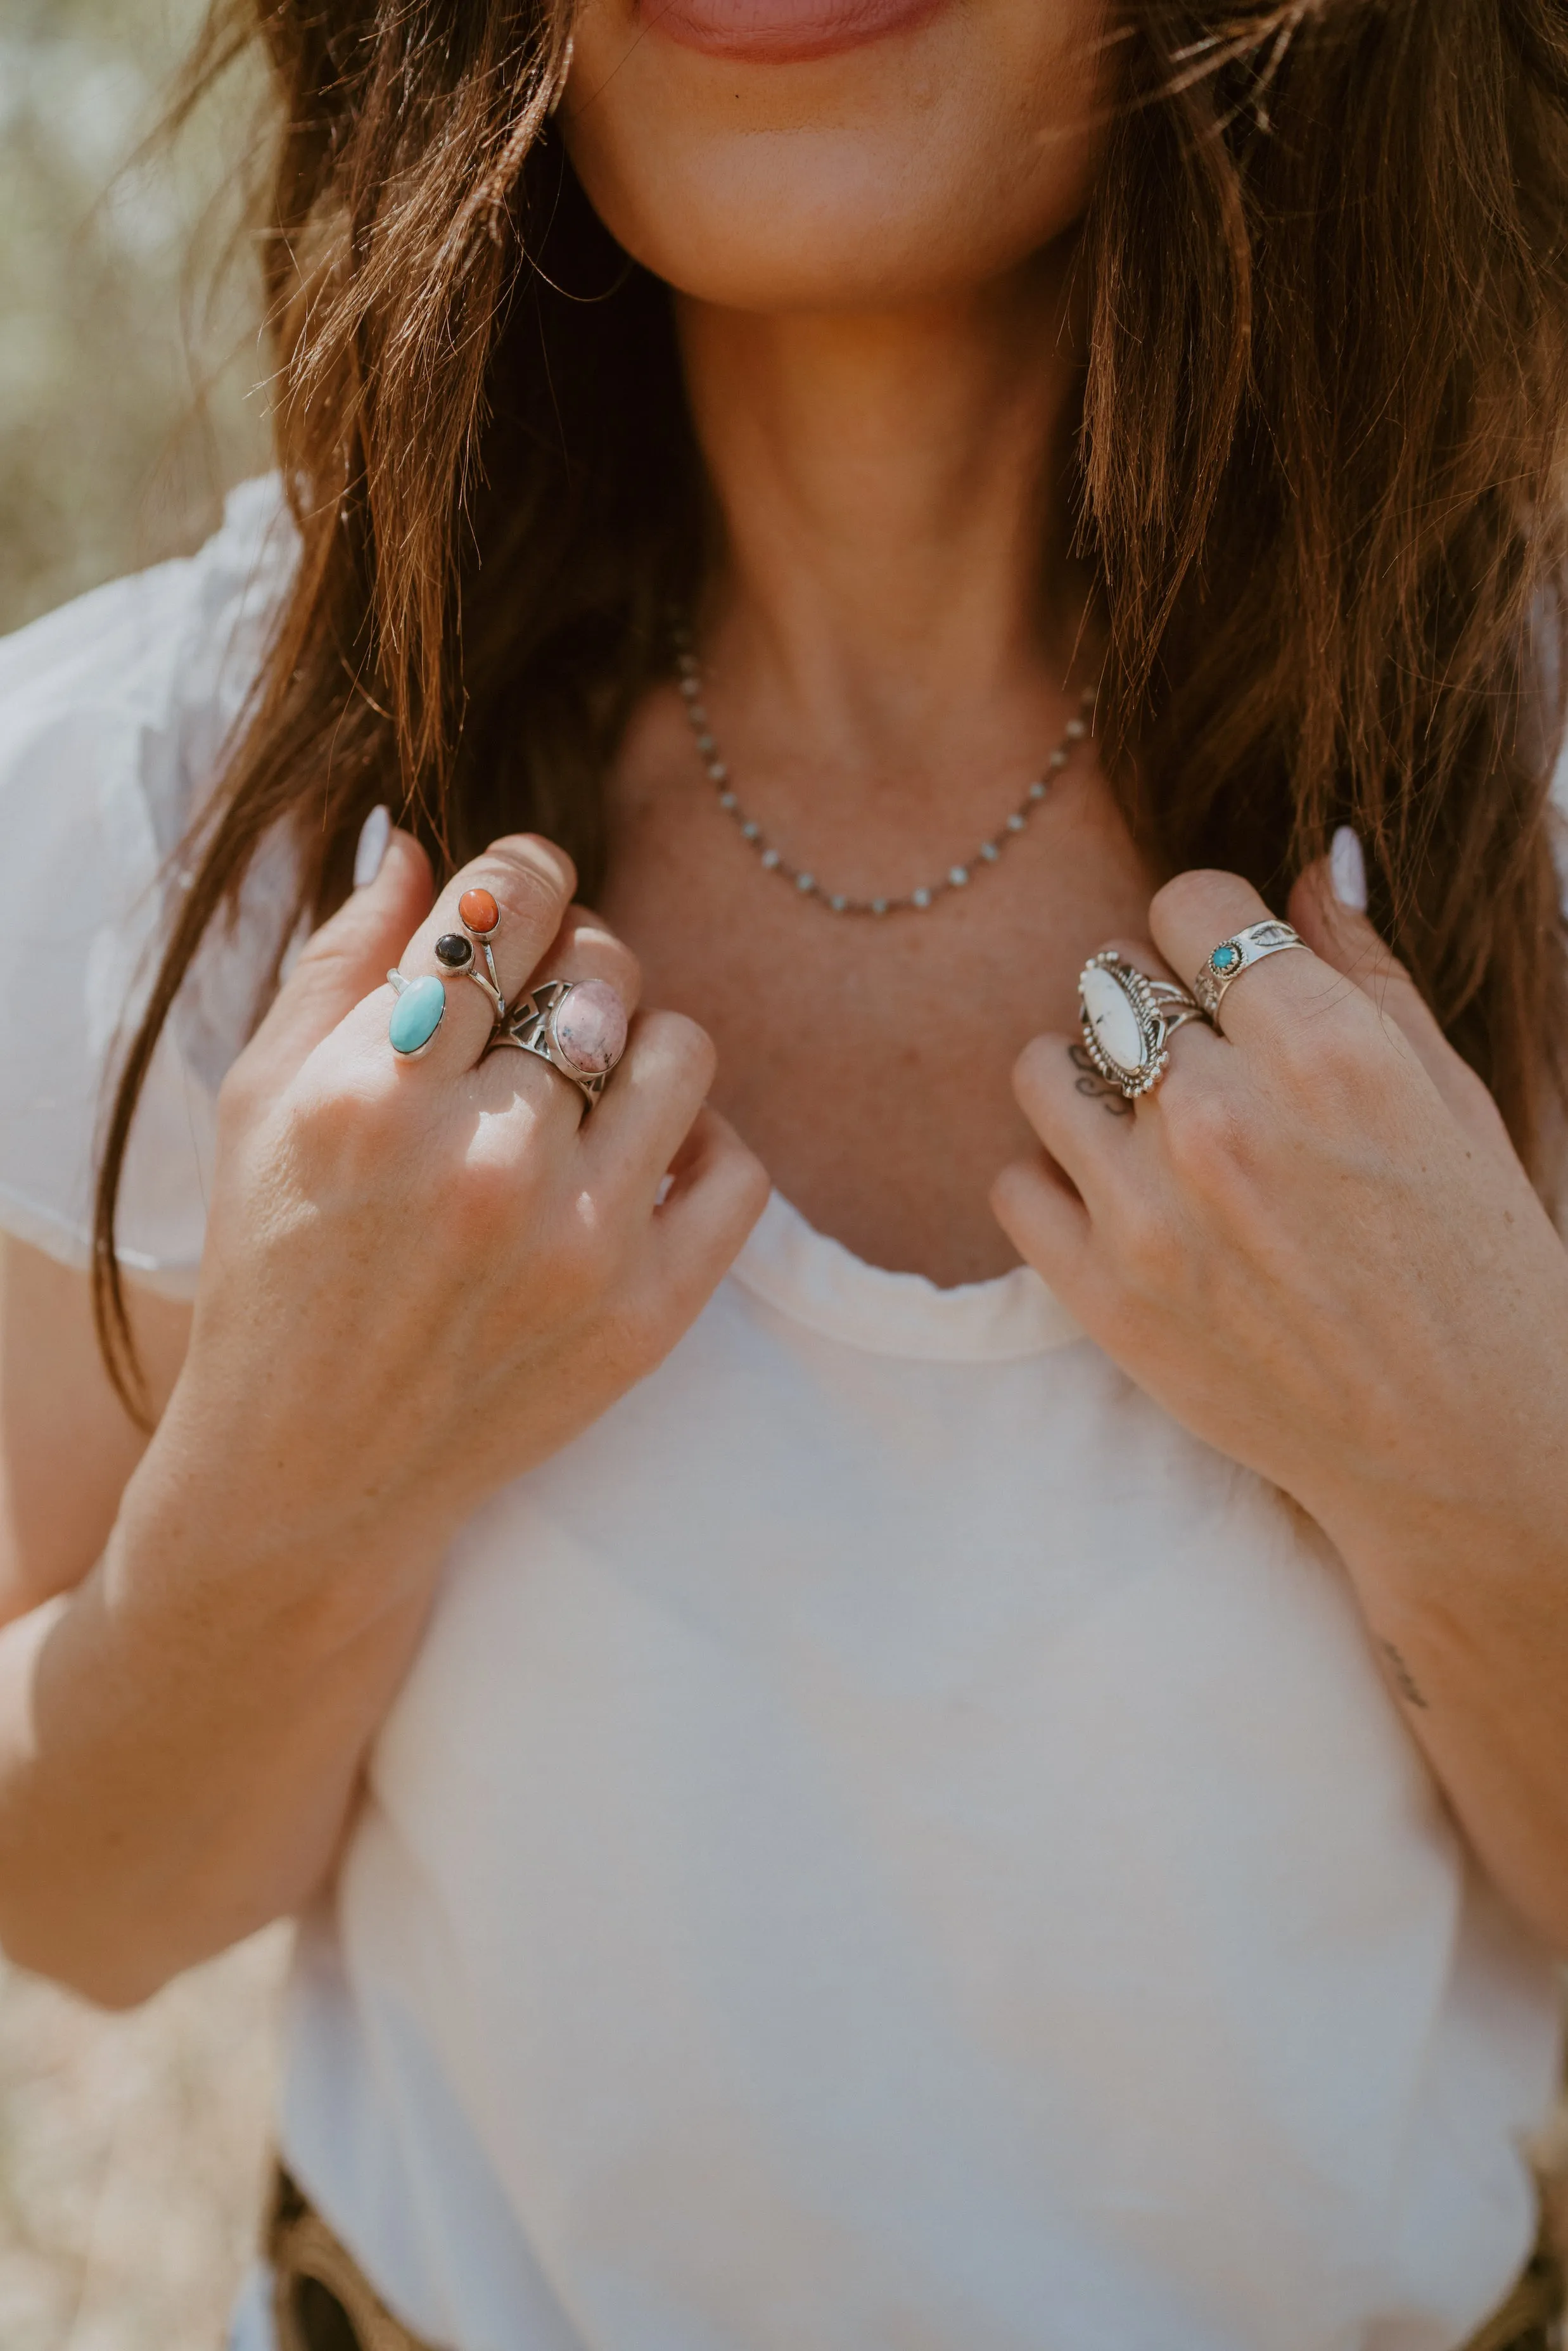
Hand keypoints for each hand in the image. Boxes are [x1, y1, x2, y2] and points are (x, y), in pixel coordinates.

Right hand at [157, 826, 769, 1589]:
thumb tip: (427, 845)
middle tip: (538, 1014)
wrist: (307, 1476)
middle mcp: (482, 1159)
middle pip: (604, 964)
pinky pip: (738, 1167)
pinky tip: (639, 1163)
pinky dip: (700, 1145)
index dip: (529, 874)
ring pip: (682, 1048)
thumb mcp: (260, 1099)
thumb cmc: (274, 1267)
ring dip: (638, 1049)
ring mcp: (575, 1243)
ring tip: (585, 1093)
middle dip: (575, 964)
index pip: (511, 898)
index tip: (524, 898)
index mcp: (373, 1088)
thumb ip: (342, 959)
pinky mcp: (644, 1316)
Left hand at [991, 859, 1567, 1568]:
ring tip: (1146, 1129)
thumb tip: (1306, 861)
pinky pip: (1014, 1183)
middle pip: (1111, 983)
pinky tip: (1119, 1203)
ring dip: (1087, 1084)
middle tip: (1201, 1070)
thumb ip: (1364, 970)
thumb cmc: (1475, 1262)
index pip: (1186, 904)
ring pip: (1042, 1069)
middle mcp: (1224, 1119)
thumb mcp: (1450, 1096)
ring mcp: (1151, 1212)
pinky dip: (1054, 1183)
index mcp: (1325, 1050)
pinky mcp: (1104, 1298)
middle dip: (1154, 1013)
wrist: (1462, 1448)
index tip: (1224, 980)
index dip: (1205, 935)